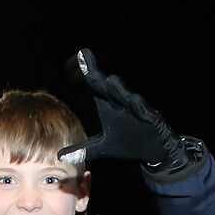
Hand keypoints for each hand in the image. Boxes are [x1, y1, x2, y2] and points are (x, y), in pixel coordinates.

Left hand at [58, 49, 191, 168]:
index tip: (78, 57)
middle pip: (108, 88)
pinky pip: (145, 112)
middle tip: (86, 63)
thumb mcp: (102, 148)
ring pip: (126, 97)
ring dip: (118, 90)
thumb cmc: (128, 143)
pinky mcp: (151, 120)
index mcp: (109, 107)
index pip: (96, 87)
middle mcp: (122, 104)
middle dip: (97, 77)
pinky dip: (141, 108)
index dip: (87, 74)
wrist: (153, 148)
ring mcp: (137, 110)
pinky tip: (137, 102)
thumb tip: (60, 156)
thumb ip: (83, 149)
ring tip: (110, 81)